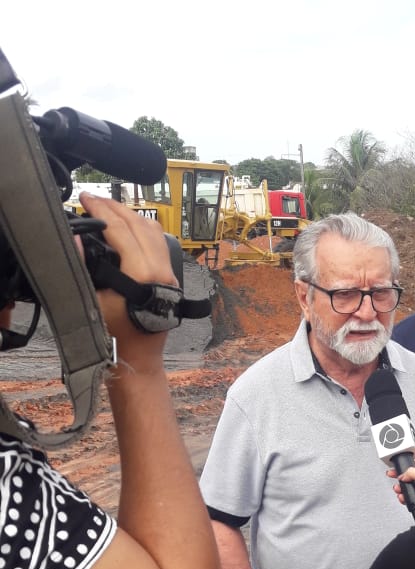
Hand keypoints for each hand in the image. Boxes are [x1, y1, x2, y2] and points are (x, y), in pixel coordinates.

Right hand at [79, 193, 175, 368]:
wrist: (139, 360)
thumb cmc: (115, 337)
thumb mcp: (92, 301)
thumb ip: (84, 266)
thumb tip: (77, 235)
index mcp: (144, 274)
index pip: (121, 229)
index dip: (101, 210)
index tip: (85, 198)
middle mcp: (162, 270)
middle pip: (139, 225)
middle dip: (115, 208)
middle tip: (93, 198)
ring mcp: (170, 275)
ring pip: (153, 232)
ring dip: (131, 215)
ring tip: (109, 208)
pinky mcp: (172, 280)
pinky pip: (159, 244)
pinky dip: (143, 229)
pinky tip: (130, 227)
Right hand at [388, 461, 414, 524]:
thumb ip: (411, 472)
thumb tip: (403, 475)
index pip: (413, 466)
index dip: (404, 467)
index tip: (395, 469)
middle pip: (408, 477)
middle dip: (400, 478)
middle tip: (393, 477)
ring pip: (407, 488)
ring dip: (401, 488)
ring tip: (398, 489)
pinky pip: (409, 497)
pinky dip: (404, 497)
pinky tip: (403, 496)